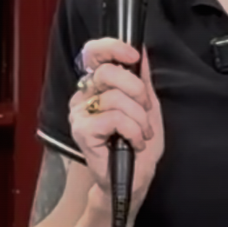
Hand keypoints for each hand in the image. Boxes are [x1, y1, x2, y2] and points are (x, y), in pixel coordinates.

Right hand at [70, 37, 163, 211]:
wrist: (135, 179)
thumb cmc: (138, 145)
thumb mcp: (148, 106)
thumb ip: (142, 78)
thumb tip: (141, 49)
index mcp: (96, 87)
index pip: (93, 54)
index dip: (112, 48)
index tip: (133, 57)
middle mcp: (83, 97)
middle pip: (108, 72)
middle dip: (137, 92)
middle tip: (145, 111)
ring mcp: (79, 114)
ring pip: (115, 99)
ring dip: (139, 119)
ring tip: (141, 135)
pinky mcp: (82, 132)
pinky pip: (114, 119)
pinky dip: (132, 131)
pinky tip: (133, 143)